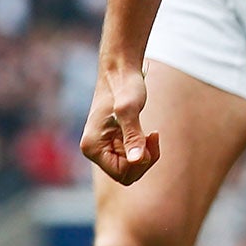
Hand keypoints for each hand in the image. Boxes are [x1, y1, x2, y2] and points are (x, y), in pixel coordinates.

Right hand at [80, 62, 159, 184]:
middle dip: (144, 161)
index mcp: (92, 147)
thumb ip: (133, 135)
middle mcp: (95, 150)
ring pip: (131, 168)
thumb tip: (136, 160)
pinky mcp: (115, 143)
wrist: (121, 70)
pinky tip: (150, 133)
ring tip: (152, 134)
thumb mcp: (130, 109)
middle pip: (126, 176)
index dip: (139, 163)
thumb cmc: (124, 85)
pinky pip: (133, 158)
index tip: (148, 139)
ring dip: (146, 155)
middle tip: (153, 137)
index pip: (121, 174)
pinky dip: (145, 149)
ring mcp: (105, 147)